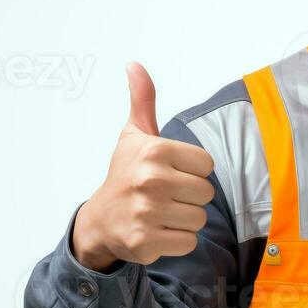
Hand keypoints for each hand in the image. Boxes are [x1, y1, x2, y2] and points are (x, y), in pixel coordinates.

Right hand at [71, 62, 215, 271]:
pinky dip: (177, 241)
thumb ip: (143, 100)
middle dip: (190, 196)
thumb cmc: (125, 174)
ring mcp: (147, 213)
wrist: (100, 221)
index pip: (208, 165)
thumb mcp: (134, 135)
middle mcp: (150, 180)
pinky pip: (188, 242)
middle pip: (207, 193)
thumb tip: (134, 65)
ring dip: (185, 219)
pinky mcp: (145, 243)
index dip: (193, 171)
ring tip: (162, 213)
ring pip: (200, 219)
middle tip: (165, 195)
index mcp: (155, 151)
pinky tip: (157, 231)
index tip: (171, 172)